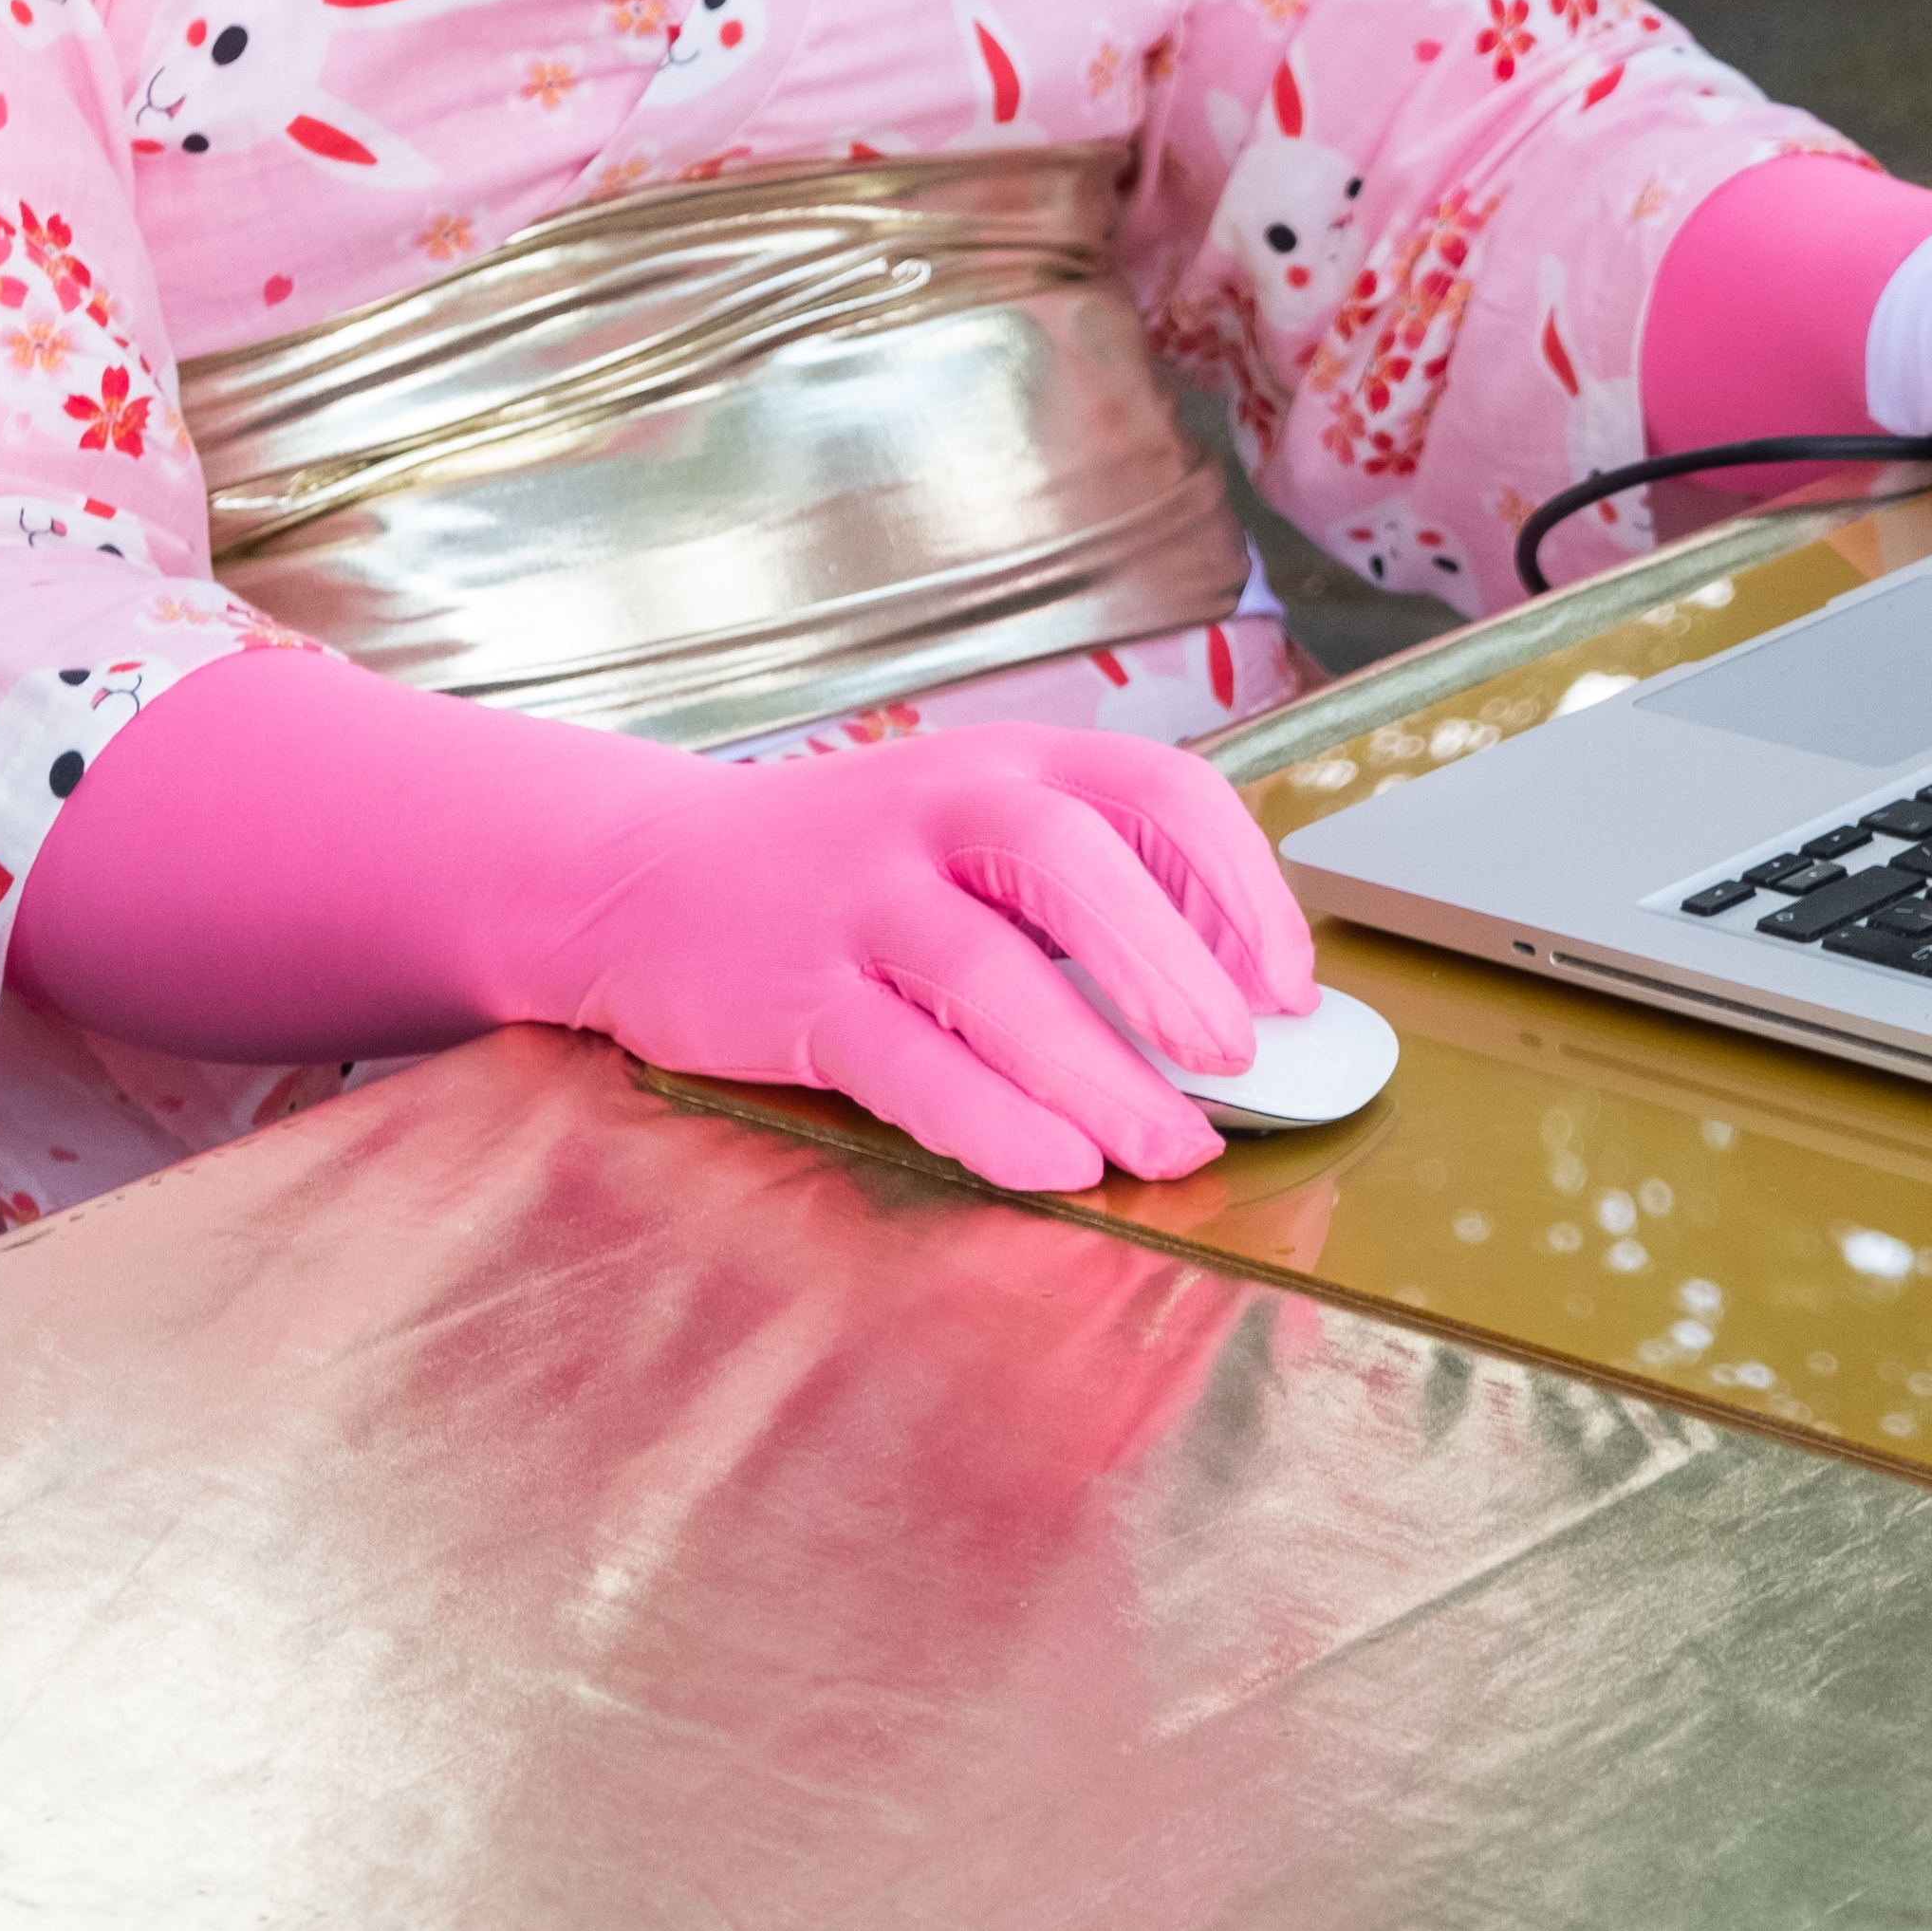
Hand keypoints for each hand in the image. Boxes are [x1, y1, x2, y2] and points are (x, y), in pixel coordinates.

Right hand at [528, 730, 1312, 1189]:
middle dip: (1172, 970)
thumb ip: (1101, 894)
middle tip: (1237, 1062)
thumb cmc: (859, 867)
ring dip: (1097, 1075)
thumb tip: (1254, 1002)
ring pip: (994, 980)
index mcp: (1018, 763)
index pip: (1164, 792)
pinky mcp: (790, 994)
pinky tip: (1056, 1167)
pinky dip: (990, 1121)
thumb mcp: (983, 834)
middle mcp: (941, 811)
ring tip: (1171, 1149)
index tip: (1290, 989)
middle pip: (1078, 866)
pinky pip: (906, 1063)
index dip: (1244, 887)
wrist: (641, 873)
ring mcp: (858, 899)